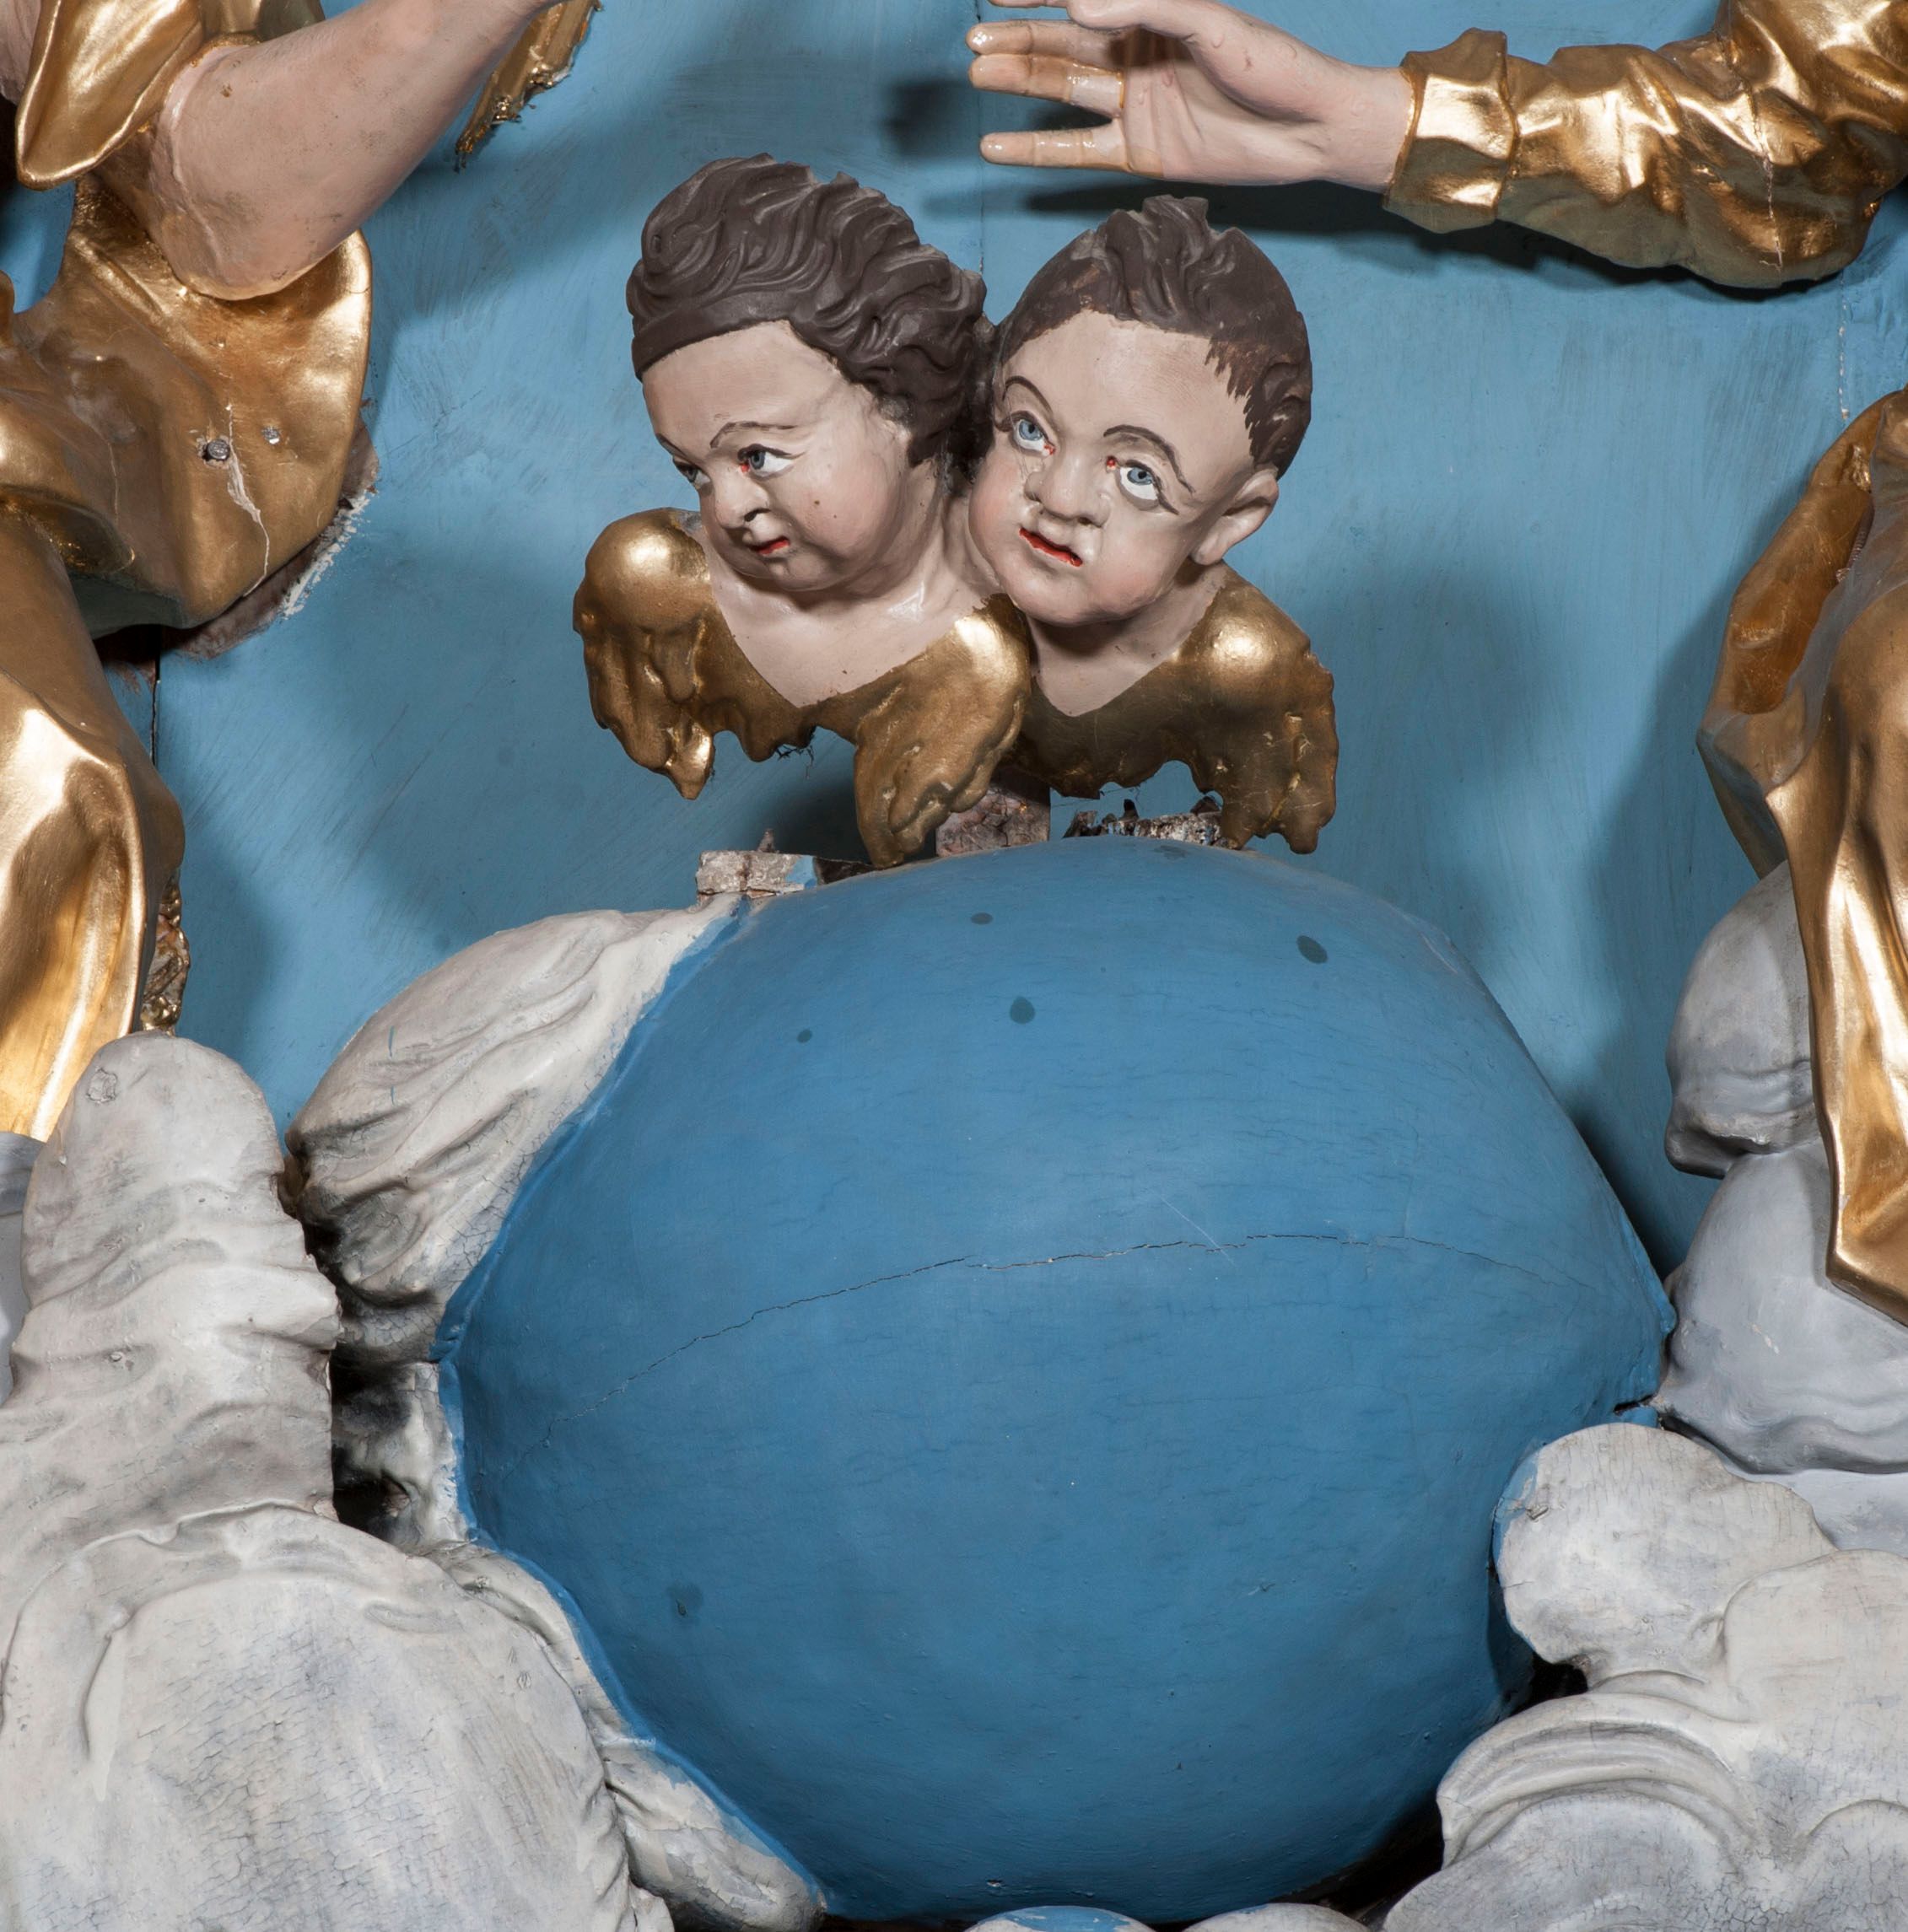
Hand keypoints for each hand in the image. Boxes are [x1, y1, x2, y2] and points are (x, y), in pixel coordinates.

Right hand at [967, 0, 1411, 190]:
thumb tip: (1077, 10)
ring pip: (1062, 91)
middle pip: (1062, 46)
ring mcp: (1133, 106)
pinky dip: (1034, 150)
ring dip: (1019, 83)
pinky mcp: (1137, 154)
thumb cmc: (1270, 63)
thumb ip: (1143, 7)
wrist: (1309, 131)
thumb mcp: (1208, 22)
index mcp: (1151, 15)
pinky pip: (1074, 151)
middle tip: (972, 42)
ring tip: (976, 76)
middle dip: (1016, 41)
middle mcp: (1136, 57)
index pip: (1082, 1)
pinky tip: (995, 145)